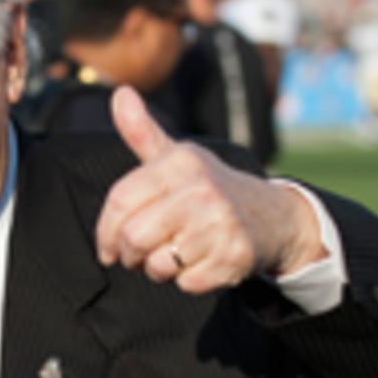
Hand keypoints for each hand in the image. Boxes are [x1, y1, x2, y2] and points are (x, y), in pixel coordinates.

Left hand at [96, 85, 324, 291]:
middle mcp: (202, 190)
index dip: (105, 232)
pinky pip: (185, 285)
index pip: (121, 202)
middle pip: (134, 239)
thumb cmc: (207, 189)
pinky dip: (186, 281)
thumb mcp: (176, 158)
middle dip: (131, 255)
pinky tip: (200, 262)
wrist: (272, 216)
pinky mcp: (233, 258)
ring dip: (158, 269)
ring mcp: (221, 225)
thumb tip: (119, 92)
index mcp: (180, 163)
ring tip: (175, 254)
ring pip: (158, 266)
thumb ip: (142, 132)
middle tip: (141, 253)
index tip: (107, 247)